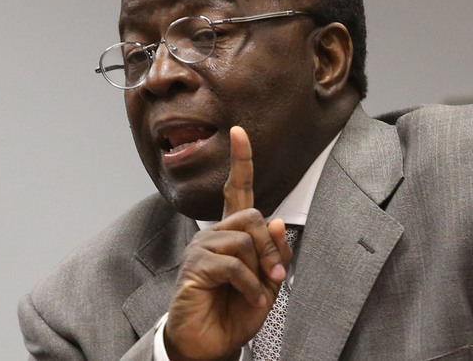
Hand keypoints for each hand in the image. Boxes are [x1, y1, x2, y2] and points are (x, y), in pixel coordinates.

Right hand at [164, 126, 291, 360]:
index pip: (237, 190)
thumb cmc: (236, 310)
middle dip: (270, 245)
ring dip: (260, 270)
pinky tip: (250, 298)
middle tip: (276, 275)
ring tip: (258, 292)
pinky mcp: (195, 267)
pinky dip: (250, 285)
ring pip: (243, 239)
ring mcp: (201, 249)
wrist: (211, 343)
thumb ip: (275, 253)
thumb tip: (277, 220)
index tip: (239, 132)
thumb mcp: (268, 282)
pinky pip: (233, 265)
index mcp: (233, 233)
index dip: (240, 162)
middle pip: (251, 215)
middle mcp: (214, 234)